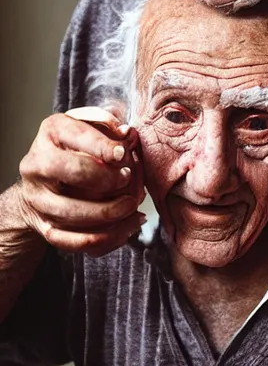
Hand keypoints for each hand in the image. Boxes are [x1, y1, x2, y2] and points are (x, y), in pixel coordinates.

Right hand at [17, 114, 144, 255]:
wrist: (40, 177)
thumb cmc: (73, 145)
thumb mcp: (88, 124)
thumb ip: (107, 125)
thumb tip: (125, 134)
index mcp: (51, 132)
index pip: (78, 136)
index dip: (104, 146)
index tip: (124, 154)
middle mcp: (37, 164)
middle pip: (74, 173)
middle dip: (107, 178)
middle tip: (128, 179)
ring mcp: (37, 198)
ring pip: (72, 213)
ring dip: (108, 213)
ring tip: (131, 207)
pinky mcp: (42, 225)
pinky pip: (71, 240)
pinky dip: (102, 239)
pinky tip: (125, 230)